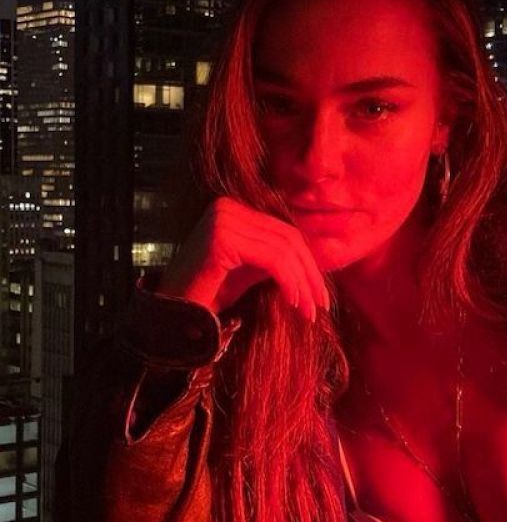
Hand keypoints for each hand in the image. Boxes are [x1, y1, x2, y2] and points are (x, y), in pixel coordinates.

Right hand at [157, 196, 329, 319]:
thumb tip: (314, 262)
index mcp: (233, 208)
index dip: (308, 264)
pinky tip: (293, 304)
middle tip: (320, 307)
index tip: (319, 296)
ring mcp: (222, 219)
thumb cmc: (207, 295)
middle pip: (288, 238)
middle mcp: (227, 206)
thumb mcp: (249, 271)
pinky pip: (272, 260)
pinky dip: (289, 283)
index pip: (284, 231)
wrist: (172, 315)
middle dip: (309, 275)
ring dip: (302, 284)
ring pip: (284, 251)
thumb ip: (276, 258)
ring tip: (309, 312)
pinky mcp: (222, 239)